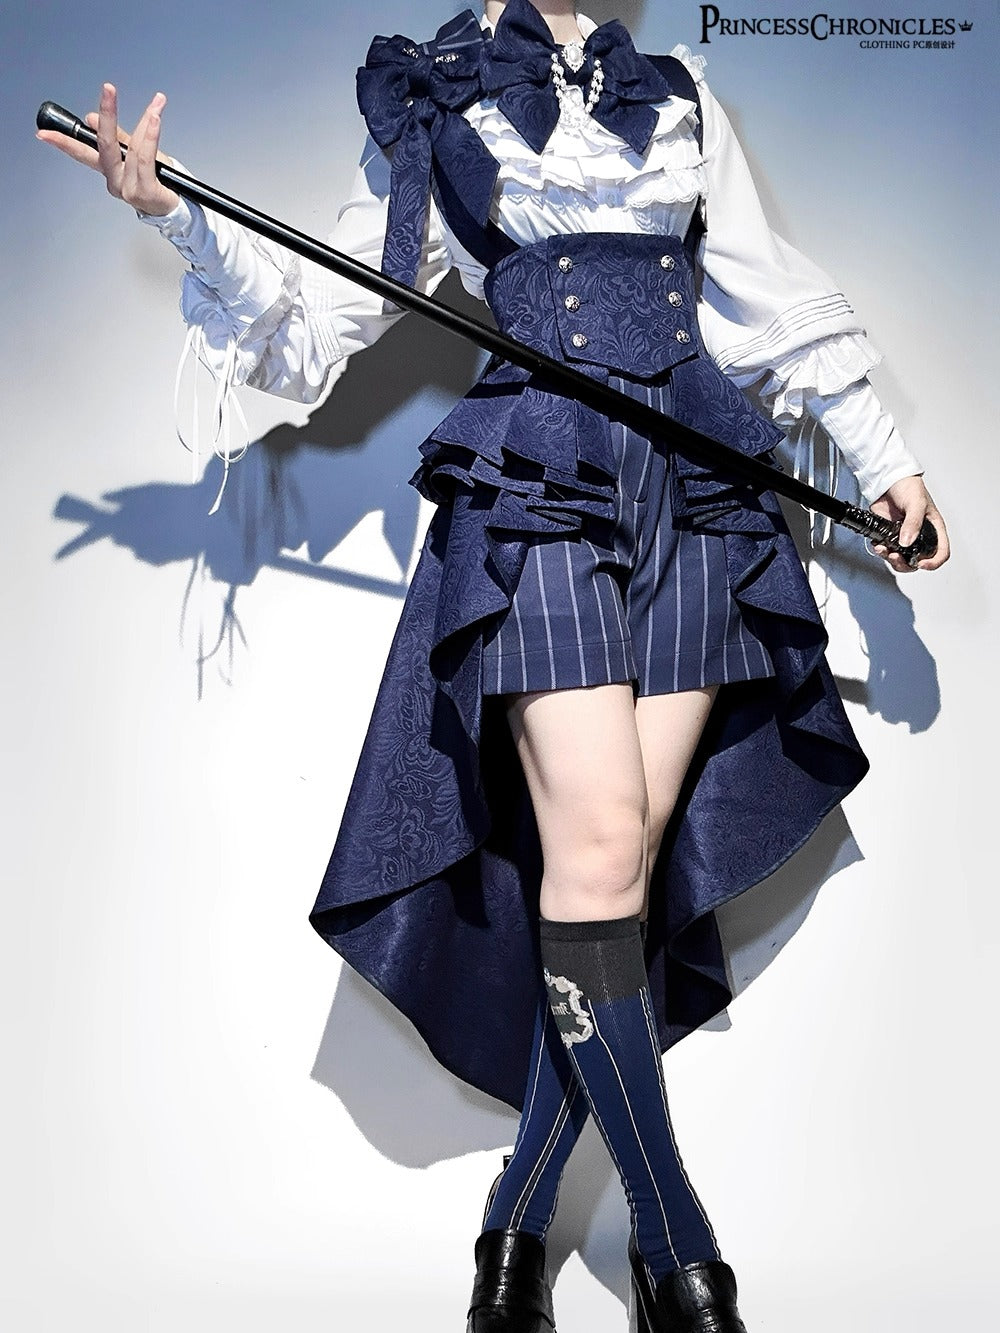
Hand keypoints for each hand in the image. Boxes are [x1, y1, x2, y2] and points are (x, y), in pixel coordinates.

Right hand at [35, 83, 179, 216]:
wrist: (178, 208)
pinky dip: (151, 136)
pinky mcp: (146, 192)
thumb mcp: (136, 155)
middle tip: (108, 89)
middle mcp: (115, 181)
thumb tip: (90, 118)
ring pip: (133, 148)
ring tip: (156, 105)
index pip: (82, 153)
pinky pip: (146, 158)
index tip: (44, 133)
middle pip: (105, 145)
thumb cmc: (159, 183)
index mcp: (109, 171)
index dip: (63, 142)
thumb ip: (118, 137)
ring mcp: (129, 189)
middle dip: (106, 115)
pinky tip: (155, 119)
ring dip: (146, 123)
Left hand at [869, 475, 949, 572]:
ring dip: (892, 560)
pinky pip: (886, 551)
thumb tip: (906, 542)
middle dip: (907, 564)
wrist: (888, 480)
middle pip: (918, 561)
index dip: (934, 562)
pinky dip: (881, 552)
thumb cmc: (909, 486)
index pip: (941, 552)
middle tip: (897, 558)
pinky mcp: (889, 535)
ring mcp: (904, 537)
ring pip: (901, 559)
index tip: (922, 564)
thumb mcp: (917, 503)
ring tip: (885, 551)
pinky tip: (878, 546)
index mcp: (934, 529)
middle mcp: (920, 536)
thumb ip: (913, 523)